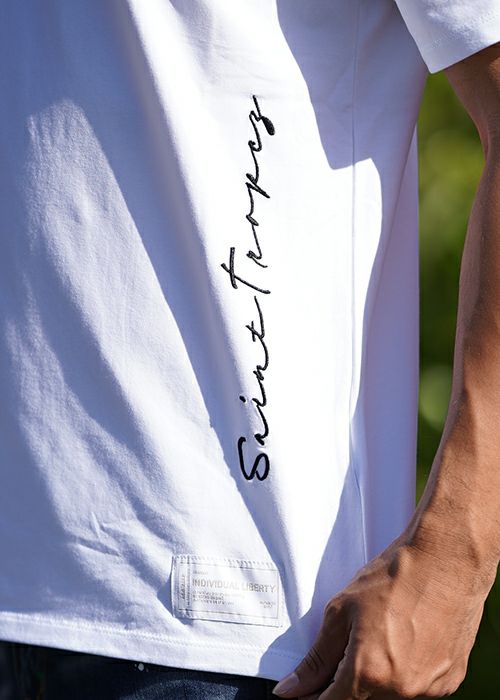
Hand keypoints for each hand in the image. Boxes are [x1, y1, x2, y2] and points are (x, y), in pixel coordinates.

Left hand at [272, 538, 489, 698]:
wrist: (448, 558)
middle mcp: (402, 689)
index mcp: (370, 672)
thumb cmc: (396, 575)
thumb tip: (292, 688)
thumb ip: (317, 657)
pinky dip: (405, 670)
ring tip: (382, 631)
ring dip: (377, 675)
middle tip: (348, 644)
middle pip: (361, 698)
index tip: (304, 689)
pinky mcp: (450, 680)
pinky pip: (417, 687)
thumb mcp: (342, 610)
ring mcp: (430, 688)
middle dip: (346, 679)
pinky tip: (405, 638)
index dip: (314, 695)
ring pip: (389, 694)